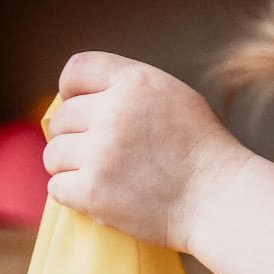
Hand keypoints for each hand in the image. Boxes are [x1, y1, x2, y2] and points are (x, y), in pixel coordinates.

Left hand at [44, 52, 254, 249]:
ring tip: (95, 178)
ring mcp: (100, 154)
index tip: (77, 109)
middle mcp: (112, 113)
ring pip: (54, 154)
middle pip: (62, 117)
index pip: (77, 71)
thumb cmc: (204, 156)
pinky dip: (70, 194)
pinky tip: (91, 197)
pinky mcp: (93, 193)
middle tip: (95, 156)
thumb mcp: (175, 98)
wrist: (219, 201)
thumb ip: (131, 92)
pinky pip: (57, 187)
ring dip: (68, 167)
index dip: (70, 91)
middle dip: (73, 137)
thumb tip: (87, 101)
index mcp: (133, 83)